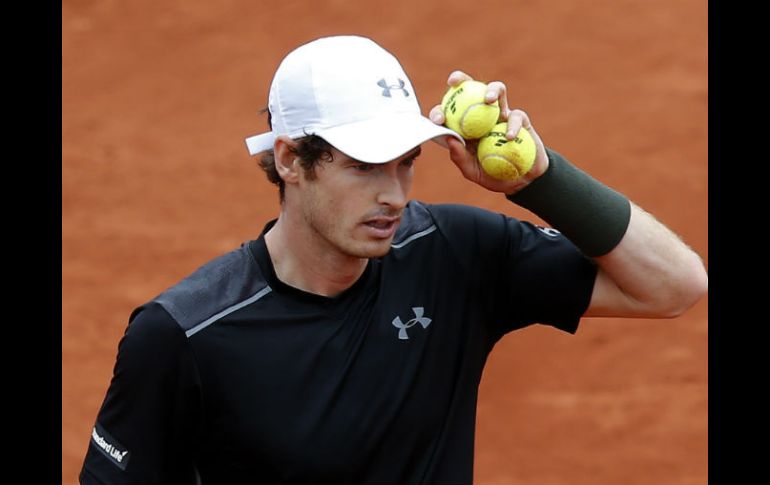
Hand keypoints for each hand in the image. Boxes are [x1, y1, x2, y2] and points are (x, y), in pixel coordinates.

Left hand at [429, 70, 549, 194]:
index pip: (449, 112)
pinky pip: (516, 115)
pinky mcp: (520, 119)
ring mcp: (501, 114)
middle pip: (470, 89)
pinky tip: (509, 137)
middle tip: (454, 81)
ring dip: (491, 90)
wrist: (522, 181)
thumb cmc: (493, 175)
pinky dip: (513, 125)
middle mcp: (481, 115)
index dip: (440, 111)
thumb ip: (460, 157)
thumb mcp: (472, 171)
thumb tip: (449, 139)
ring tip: (488, 100)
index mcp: (465, 126)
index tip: (439, 118)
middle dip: (461, 79)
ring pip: (497, 90)